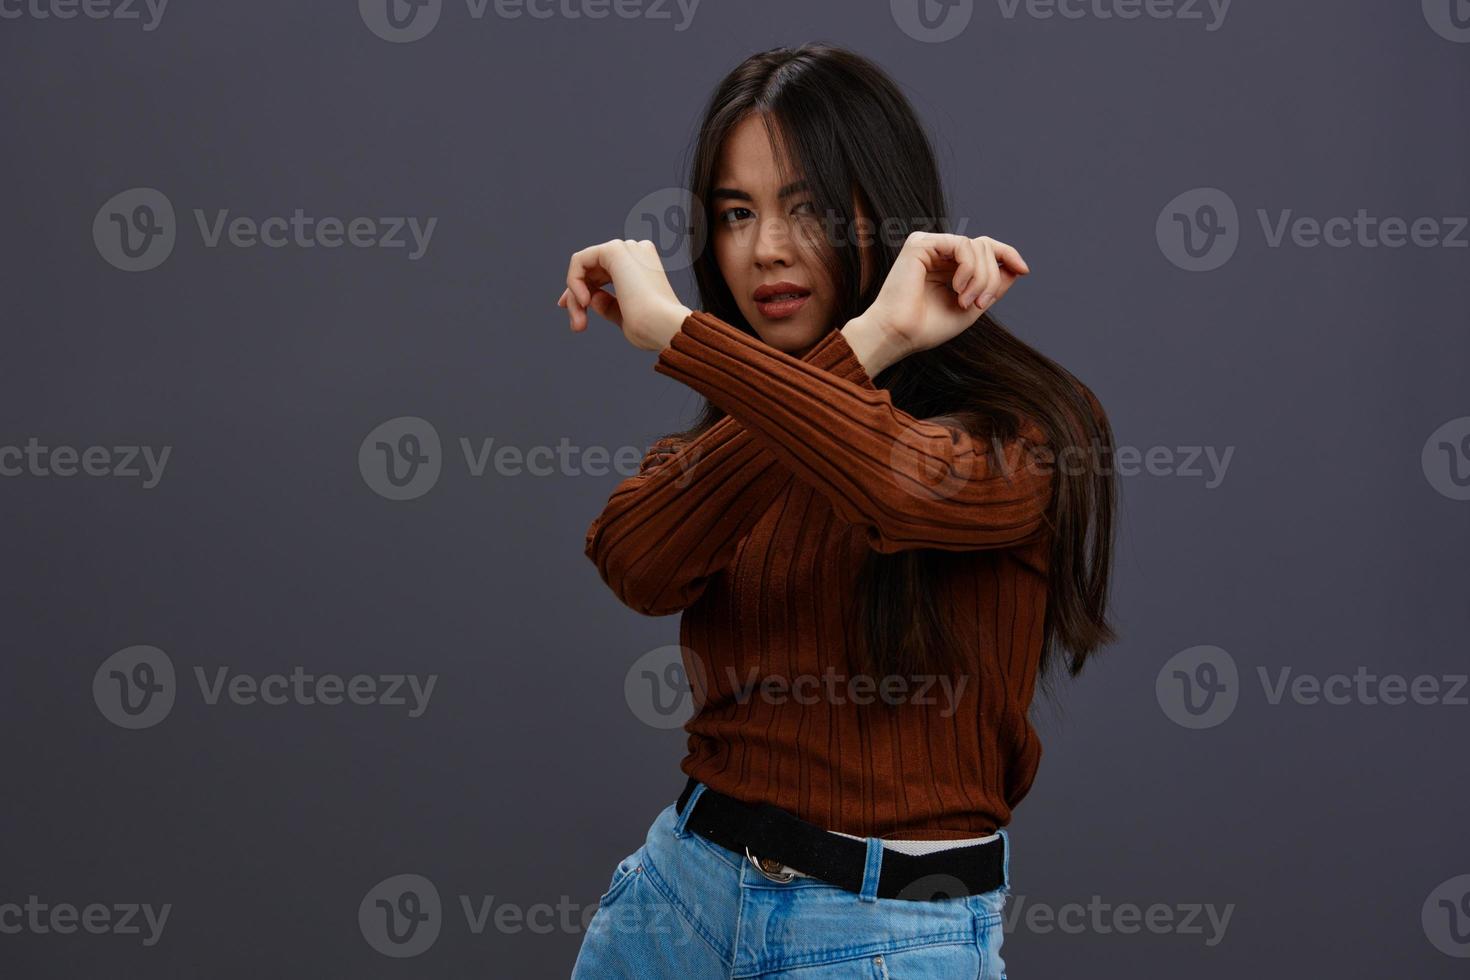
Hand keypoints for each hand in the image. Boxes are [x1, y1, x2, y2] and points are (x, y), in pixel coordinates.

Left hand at [558, 239, 691, 351]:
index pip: (604, 272)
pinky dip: (574, 281)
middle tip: (577, 325)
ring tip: (581, 321)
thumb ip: (607, 304)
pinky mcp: (614, 249)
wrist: (664, 326)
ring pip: (584, 267)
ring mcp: (627, 248)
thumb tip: (591, 298)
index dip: (583, 291)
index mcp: (643, 266)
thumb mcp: (625, 316)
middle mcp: (636, 253)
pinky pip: (579, 260)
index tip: (577, 316)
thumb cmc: (652, 328)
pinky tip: (584, 301)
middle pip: (592, 270)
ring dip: (575, 295)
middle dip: (576, 297)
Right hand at [846, 232, 1028, 370]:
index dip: (1007, 255)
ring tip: (966, 301)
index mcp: (949, 266)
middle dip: (991, 277)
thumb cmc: (928, 327)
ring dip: (980, 277)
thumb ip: (993, 286)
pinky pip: (962, 245)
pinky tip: (957, 287)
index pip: (985, 249)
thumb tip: (1016, 267)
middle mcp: (939, 252)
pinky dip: (968, 268)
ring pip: (977, 246)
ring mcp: (930, 246)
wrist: (900, 335)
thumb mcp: (973, 306)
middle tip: (979, 304)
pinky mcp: (920, 244)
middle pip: (985, 247)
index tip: (1024, 270)